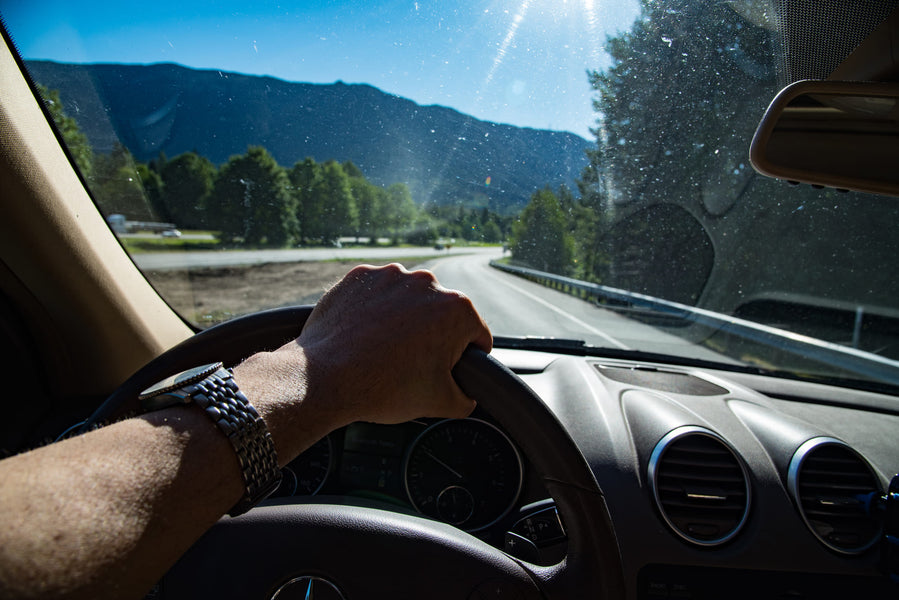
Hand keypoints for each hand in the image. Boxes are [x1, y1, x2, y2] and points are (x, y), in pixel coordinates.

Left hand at [233, 264, 491, 460]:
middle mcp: (427, 283)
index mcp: (457, 309)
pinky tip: (364, 335)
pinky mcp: (358, 276)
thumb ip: (467, 398)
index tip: (447, 370)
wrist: (324, 378)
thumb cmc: (384, 388)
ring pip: (408, 301)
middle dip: (432, 336)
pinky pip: (376, 293)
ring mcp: (390, 276)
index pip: (477, 335)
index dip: (466, 358)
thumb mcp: (441, 403)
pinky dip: (374, 310)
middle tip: (412, 365)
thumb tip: (466, 395)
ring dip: (403, 320)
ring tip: (384, 350)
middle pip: (441, 314)